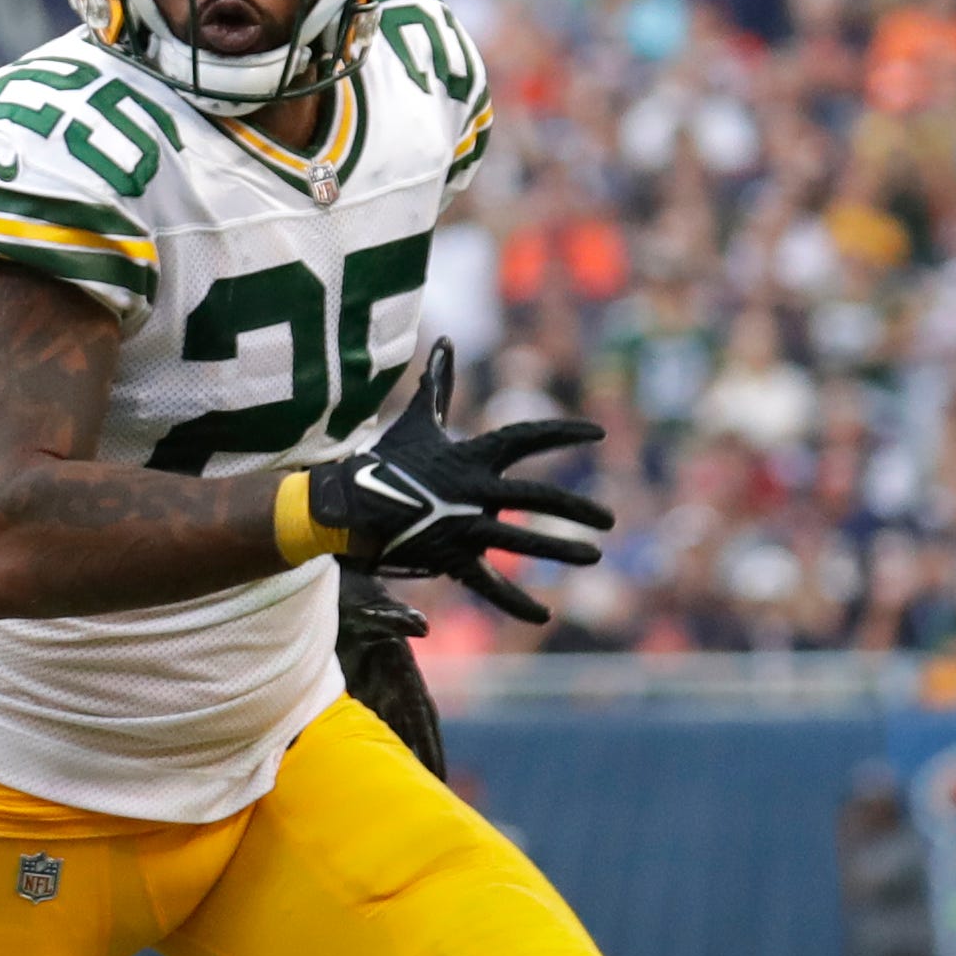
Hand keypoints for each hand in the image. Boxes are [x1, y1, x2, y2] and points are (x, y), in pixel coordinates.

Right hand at [305, 344, 605, 624]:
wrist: (347, 506)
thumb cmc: (384, 461)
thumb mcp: (416, 422)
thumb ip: (437, 385)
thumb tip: (443, 340)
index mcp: (473, 456)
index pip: (527, 439)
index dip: (562, 434)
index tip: (596, 435)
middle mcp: (476, 492)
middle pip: (538, 499)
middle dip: (577, 509)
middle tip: (609, 519)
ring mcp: (465, 527)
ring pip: (522, 542)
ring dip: (561, 550)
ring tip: (593, 556)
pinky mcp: (451, 558)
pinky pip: (488, 584)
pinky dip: (515, 602)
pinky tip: (543, 615)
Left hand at [333, 568, 445, 776]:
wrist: (326, 591)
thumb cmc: (350, 596)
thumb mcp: (369, 605)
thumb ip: (392, 617)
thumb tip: (421, 627)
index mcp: (400, 669)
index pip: (421, 715)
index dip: (430, 746)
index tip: (437, 777)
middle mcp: (390, 682)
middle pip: (410, 730)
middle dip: (421, 761)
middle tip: (430, 797)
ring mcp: (371, 685)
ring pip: (389, 728)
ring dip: (397, 756)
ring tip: (404, 790)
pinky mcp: (349, 686)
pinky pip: (363, 719)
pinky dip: (368, 741)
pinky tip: (365, 765)